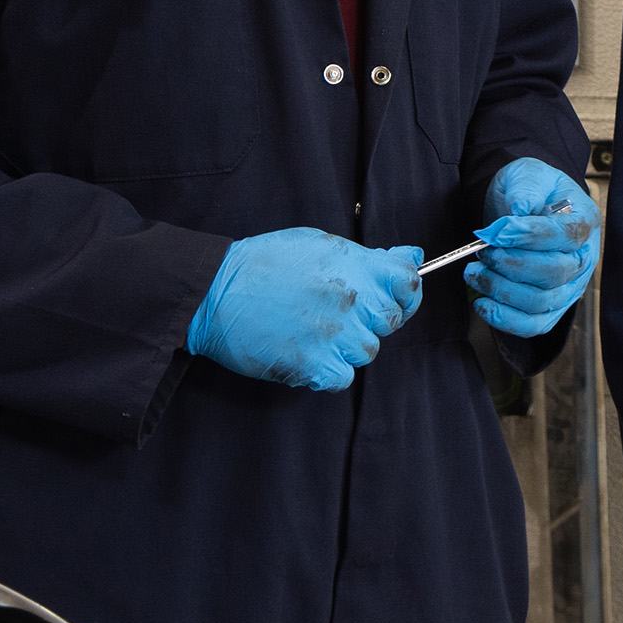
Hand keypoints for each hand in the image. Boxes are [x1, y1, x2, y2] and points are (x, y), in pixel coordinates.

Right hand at [188, 231, 421, 391]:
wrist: (212, 292)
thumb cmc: (261, 264)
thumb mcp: (317, 244)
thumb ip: (366, 256)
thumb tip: (410, 257)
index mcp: (357, 267)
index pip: (409, 283)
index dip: (406, 295)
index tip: (395, 300)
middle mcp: (354, 300)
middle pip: (390, 322)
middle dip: (369, 321)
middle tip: (335, 315)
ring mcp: (336, 334)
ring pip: (367, 352)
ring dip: (346, 347)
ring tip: (312, 332)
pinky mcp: (315, 364)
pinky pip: (342, 378)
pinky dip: (327, 372)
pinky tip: (306, 354)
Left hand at [465, 155, 601, 338]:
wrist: (528, 206)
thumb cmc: (532, 190)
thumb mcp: (530, 175)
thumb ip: (526, 190)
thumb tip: (519, 212)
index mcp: (586, 222)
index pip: (566, 235)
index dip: (532, 236)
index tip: (498, 232)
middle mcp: (584, 259)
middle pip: (555, 273)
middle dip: (511, 265)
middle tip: (483, 252)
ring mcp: (570, 286)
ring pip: (541, 302)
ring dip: (502, 291)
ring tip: (474, 273)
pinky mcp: (552, 307)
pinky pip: (535, 325)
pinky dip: (507, 320)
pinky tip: (482, 304)